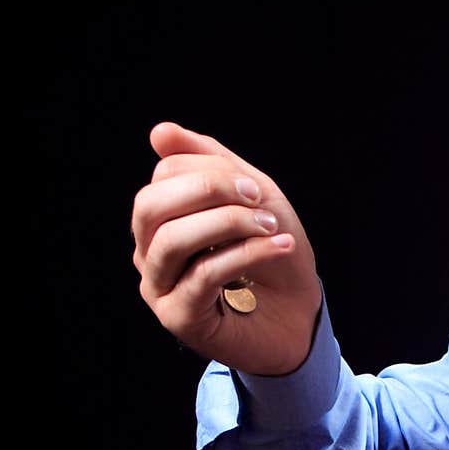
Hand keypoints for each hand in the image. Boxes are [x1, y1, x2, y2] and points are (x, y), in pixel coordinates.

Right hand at [131, 122, 322, 374]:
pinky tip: (278, 246)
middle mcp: (149, 254)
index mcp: (161, 221)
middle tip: (257, 196)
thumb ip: (210, 163)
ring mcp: (159, 288)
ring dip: (228, 223)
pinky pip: (203, 274)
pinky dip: (246, 254)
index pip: (163, 177)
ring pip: (172, 240)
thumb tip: (158, 132)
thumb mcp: (251, 198)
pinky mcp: (178, 318)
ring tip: (271, 225)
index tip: (255, 188)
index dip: (210, 173)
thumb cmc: (273, 258)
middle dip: (207, 190)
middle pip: (150, 206)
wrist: (299, 318)